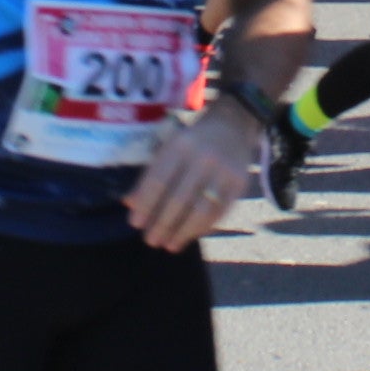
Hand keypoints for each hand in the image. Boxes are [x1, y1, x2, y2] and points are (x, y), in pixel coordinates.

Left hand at [126, 99, 262, 251]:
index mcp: (180, 145)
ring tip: (169, 245)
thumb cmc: (191, 141)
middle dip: (162, 224)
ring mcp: (224, 171)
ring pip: (201, 210)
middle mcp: (203, 157)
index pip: (158, 180)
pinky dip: (202, 228)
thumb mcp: (168, 148)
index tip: (135, 224)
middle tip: (151, 240)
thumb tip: (130, 204)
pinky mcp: (239, 183)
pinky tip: (190, 235)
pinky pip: (219, 212)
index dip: (145, 205)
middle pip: (179, 199)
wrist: (232, 125)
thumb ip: (151, 175)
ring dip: (182, 232)